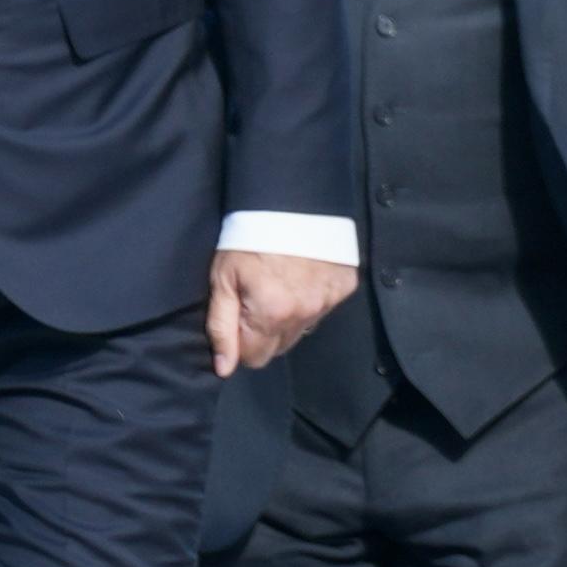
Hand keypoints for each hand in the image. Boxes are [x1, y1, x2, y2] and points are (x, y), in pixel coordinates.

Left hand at [205, 248, 353, 376]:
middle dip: (264, 332)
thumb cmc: (247, 238)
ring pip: (301, 330)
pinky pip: (323, 310)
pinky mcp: (344, 288)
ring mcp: (328, 302)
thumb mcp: (223, 279)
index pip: (254, 358)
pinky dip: (311, 299)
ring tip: (278, 284)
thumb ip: (221, 327)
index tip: (238, 316)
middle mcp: (304, 314)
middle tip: (256, 298)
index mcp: (271, 314)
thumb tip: (224, 368)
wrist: (289, 198)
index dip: (241, 341)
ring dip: (288, 317)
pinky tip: (300, 276)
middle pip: (279, 348)